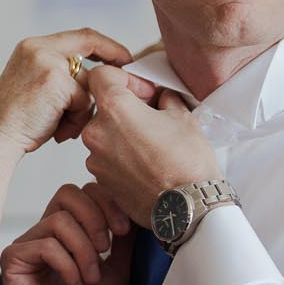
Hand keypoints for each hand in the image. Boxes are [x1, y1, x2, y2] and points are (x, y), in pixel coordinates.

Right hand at [0, 29, 157, 154]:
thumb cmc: (17, 121)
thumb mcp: (36, 86)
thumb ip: (61, 74)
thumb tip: (99, 80)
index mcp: (31, 46)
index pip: (81, 36)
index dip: (107, 46)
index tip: (124, 59)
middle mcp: (38, 48)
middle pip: (89, 47)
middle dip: (108, 69)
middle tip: (121, 87)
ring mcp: (46, 62)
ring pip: (87, 81)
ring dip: (83, 109)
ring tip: (64, 128)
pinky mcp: (54, 80)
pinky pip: (83, 99)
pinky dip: (77, 119)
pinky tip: (59, 132)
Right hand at [0, 182, 133, 284]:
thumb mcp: (118, 270)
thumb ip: (124, 241)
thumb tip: (136, 211)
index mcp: (71, 228)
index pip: (85, 191)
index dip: (106, 202)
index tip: (124, 230)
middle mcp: (46, 230)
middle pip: (68, 193)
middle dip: (95, 217)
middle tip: (106, 248)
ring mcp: (28, 242)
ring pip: (59, 221)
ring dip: (83, 251)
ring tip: (90, 279)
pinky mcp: (14, 258)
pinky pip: (45, 245)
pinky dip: (67, 266)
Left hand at [79, 68, 221, 223]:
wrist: (187, 208)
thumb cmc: (187, 165)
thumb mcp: (183, 117)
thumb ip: (165, 99)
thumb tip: (160, 96)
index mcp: (115, 109)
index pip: (102, 76)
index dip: (124, 78)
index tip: (142, 91)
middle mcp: (97, 133)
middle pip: (103, 108)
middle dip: (126, 109)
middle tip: (152, 118)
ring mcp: (95, 159)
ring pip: (105, 135)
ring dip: (123, 135)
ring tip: (151, 145)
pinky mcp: (100, 180)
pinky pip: (107, 158)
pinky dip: (122, 157)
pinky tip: (145, 164)